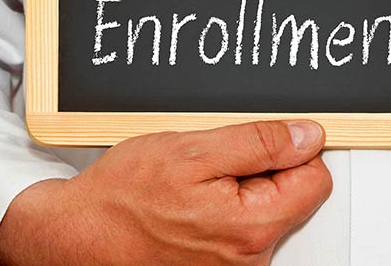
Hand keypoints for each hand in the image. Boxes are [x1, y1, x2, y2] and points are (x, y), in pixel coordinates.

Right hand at [0, 120, 331, 265]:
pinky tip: (186, 200)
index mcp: (252, 226)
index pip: (315, 179)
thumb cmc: (122, 197)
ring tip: (192, 181)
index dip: (293, 148)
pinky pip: (235, 225)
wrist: (76, 234)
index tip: (267, 138)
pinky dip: (217, 204)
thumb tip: (307, 136)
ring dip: (235, 186)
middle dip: (259, 168)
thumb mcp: (193, 149)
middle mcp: (247, 257)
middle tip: (212, 160)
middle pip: (290, 195)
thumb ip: (259, 142)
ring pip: (261, 209)